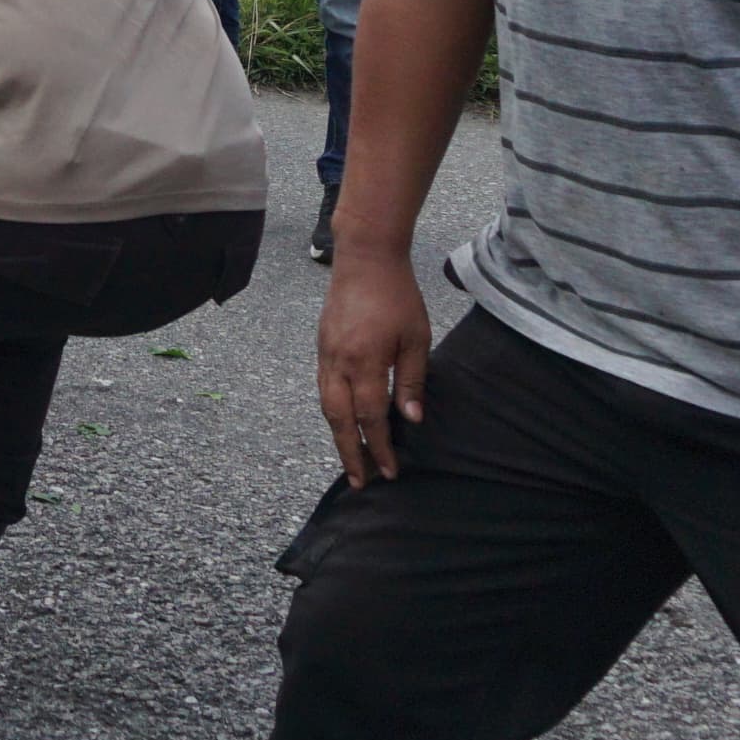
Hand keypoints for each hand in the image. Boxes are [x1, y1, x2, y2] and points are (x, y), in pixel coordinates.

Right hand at [315, 249, 431, 486]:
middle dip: (349, 453)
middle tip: (360, 481)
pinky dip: (332, 412)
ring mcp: (326, 355)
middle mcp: (338, 363)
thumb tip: (412, 418)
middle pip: (339, 419)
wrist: (364, 257)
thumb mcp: (416, 338)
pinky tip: (343, 421)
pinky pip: (323, 388)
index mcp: (365, 362)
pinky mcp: (322, 347)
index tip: (389, 471)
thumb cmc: (397, 295)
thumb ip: (412, 380)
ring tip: (350, 458)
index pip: (370, 417)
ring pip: (326, 406)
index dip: (379, 446)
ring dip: (337, 436)